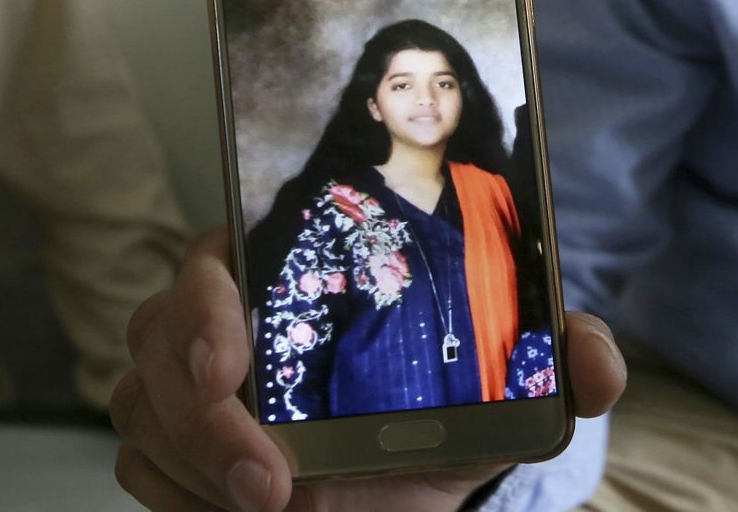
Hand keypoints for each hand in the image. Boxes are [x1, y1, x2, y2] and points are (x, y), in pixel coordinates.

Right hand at [110, 227, 626, 511]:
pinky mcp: (175, 447)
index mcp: (293, 266)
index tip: (232, 355)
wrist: (408, 485)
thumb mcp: (503, 385)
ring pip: (141, 405)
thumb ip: (555, 360)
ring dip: (194, 462)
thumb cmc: (444, 413)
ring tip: (269, 504)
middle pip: (160, 334)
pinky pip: (139, 465)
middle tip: (268, 477)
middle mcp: (227, 317)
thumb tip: (598, 361)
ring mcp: (189, 384)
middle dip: (200, 411)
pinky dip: (180, 493)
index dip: (206, 295)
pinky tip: (238, 509)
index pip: (219, 253)